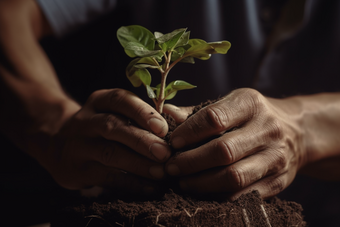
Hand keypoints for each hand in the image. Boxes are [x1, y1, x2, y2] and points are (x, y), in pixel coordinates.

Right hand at [44, 89, 170, 195]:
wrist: (56, 143)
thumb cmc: (99, 125)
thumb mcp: (111, 111)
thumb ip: (140, 114)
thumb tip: (179, 119)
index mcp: (98, 101)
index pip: (119, 100)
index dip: (141, 112)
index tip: (163, 127)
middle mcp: (86, 121)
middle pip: (114, 127)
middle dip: (142, 140)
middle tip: (165, 153)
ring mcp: (80, 146)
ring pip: (110, 153)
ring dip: (138, 163)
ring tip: (161, 172)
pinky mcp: (79, 171)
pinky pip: (108, 178)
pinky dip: (132, 183)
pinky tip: (151, 187)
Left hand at [164, 88, 304, 199]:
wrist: (296, 131)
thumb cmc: (252, 116)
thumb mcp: (231, 104)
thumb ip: (198, 112)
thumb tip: (167, 114)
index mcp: (251, 104)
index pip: (214, 118)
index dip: (188, 132)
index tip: (172, 143)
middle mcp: (267, 129)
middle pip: (223, 151)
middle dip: (190, 162)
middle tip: (171, 167)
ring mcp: (275, 157)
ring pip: (234, 177)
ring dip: (202, 183)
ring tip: (183, 182)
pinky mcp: (278, 181)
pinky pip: (244, 195)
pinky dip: (219, 196)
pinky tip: (203, 192)